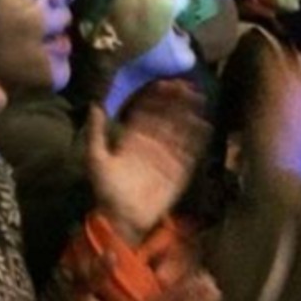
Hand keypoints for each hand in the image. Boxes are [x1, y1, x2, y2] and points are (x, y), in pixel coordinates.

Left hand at [89, 80, 209, 242]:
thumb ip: (95, 132)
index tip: (165, 82)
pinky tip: (205, 123)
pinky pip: (190, 151)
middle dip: (176, 100)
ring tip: (198, 97)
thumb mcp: (96, 159)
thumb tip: (94, 105)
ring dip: (188, 114)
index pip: (146, 113)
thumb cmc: (106, 190)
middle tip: (187, 83)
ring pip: (180, 130)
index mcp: (132, 139)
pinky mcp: (178, 171)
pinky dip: (197, 138)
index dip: (155, 98)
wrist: (123, 219)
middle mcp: (151, 144)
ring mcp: (166, 157)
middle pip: (166, 117)